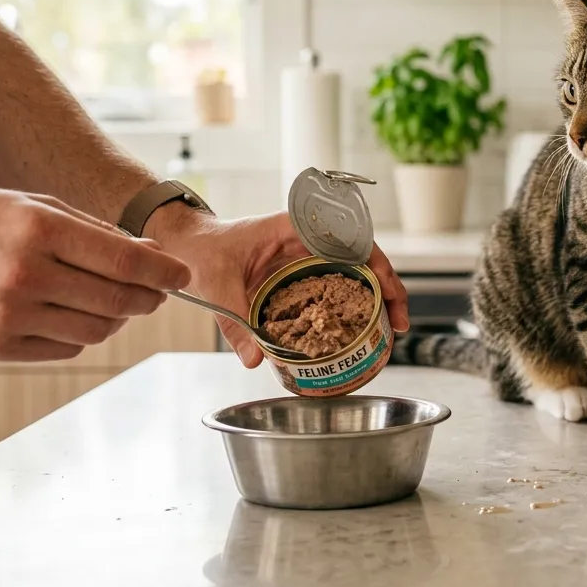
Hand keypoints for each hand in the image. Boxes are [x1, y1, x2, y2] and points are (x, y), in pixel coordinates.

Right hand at [0, 189, 189, 360]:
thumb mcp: (31, 206)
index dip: (163, 272)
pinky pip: (67, 347)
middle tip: (159, 291)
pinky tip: (78, 312)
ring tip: (117, 299)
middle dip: (151, 297)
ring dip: (121, 316)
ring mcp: (10, 316)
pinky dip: (84, 331)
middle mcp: (25, 275)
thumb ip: (94, 231)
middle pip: (118, 299)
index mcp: (37, 230)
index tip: (182, 274)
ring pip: (98, 329)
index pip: (123, 261)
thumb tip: (150, 256)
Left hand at [149, 208, 410, 367]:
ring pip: (356, 272)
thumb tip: (254, 359)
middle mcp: (309, 238)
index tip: (388, 290)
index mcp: (295, 227)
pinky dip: (353, 305)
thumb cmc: (204, 249)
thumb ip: (234, 321)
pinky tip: (359, 329)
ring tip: (388, 331)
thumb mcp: (217, 283)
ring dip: (376, 298)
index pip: (350, 237)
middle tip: (398, 324)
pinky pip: (337, 285)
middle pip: (364, 257)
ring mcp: (309, 255)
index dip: (376, 263)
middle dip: (387, 288)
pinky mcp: (302, 273)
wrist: (189, 244)